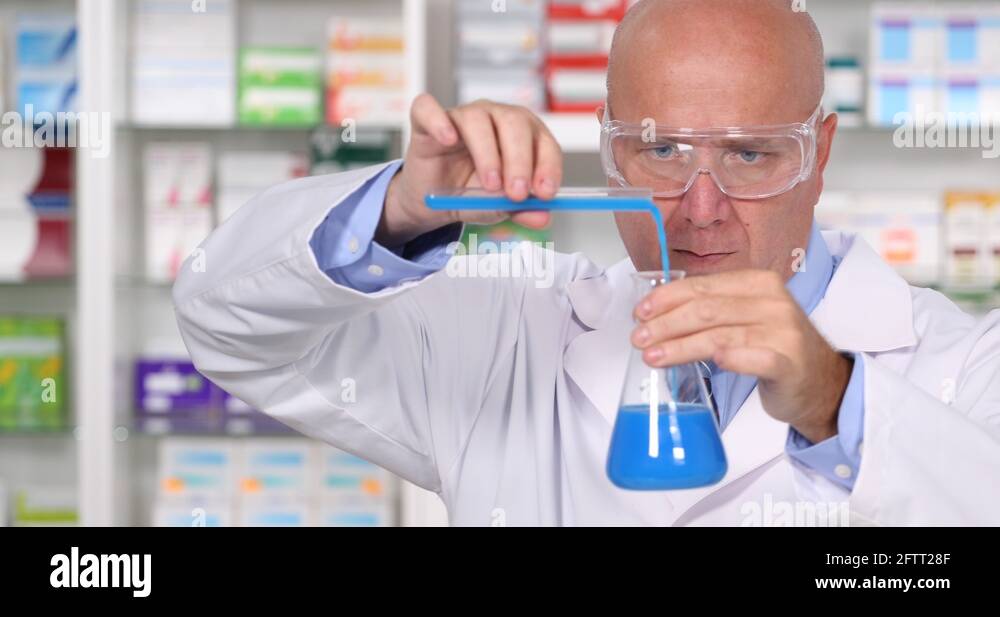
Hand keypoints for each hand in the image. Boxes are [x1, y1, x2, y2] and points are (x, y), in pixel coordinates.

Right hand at [378, 94, 562, 245]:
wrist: (431, 202)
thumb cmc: (469, 194)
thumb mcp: (498, 207)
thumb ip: (521, 210)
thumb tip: (543, 217)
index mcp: (521, 135)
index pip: (542, 140)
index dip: (547, 165)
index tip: (546, 193)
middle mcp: (494, 118)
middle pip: (514, 123)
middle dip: (520, 161)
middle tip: (518, 193)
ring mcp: (461, 116)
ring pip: (478, 119)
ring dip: (487, 154)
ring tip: (490, 184)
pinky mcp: (427, 121)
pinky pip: (429, 109)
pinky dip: (439, 122)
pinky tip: (448, 139)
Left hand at [630, 270, 851, 442]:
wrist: (820, 382)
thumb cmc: (774, 348)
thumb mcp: (745, 318)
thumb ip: (712, 310)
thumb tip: (657, 313)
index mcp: (758, 283)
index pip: (703, 286)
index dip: (667, 298)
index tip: (640, 312)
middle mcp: (772, 302)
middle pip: (707, 309)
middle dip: (666, 324)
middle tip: (639, 339)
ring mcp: (783, 331)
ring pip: (720, 335)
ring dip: (680, 347)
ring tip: (653, 357)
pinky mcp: (789, 362)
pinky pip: (757, 358)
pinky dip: (732, 359)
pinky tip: (713, 362)